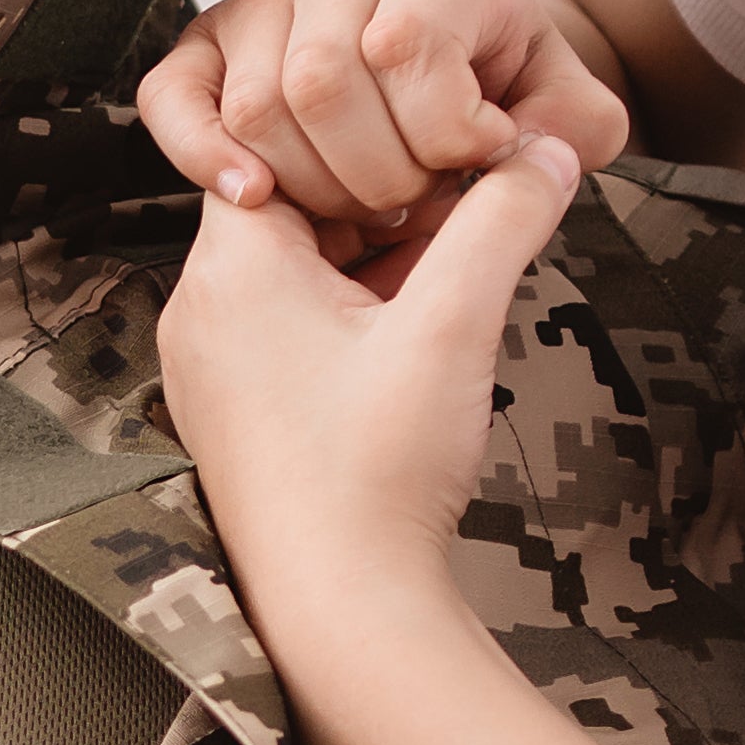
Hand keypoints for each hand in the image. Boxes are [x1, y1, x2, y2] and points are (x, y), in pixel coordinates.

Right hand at [151, 0, 631, 242]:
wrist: (455, 39)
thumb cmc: (501, 76)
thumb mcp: (569, 101)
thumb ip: (574, 132)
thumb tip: (519, 157)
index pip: (407, 48)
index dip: (444, 133)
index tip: (478, 158)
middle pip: (322, 86)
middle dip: (378, 174)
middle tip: (417, 196)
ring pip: (258, 108)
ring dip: (314, 183)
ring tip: (365, 195)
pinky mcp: (207, 43)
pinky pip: (171, 99)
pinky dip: (201, 155)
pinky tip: (254, 196)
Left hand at [159, 134, 590, 608]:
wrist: (340, 606)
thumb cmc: (375, 472)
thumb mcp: (453, 326)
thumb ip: (501, 223)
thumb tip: (544, 156)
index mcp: (231, 268)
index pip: (284, 146)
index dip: (368, 138)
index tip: (438, 157)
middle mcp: (201, 311)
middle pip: (294, 209)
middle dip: (381, 205)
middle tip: (460, 211)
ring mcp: (212, 367)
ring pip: (296, 272)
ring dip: (372, 264)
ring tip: (447, 275)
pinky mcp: (234, 413)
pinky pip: (288, 330)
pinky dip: (349, 317)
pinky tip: (413, 339)